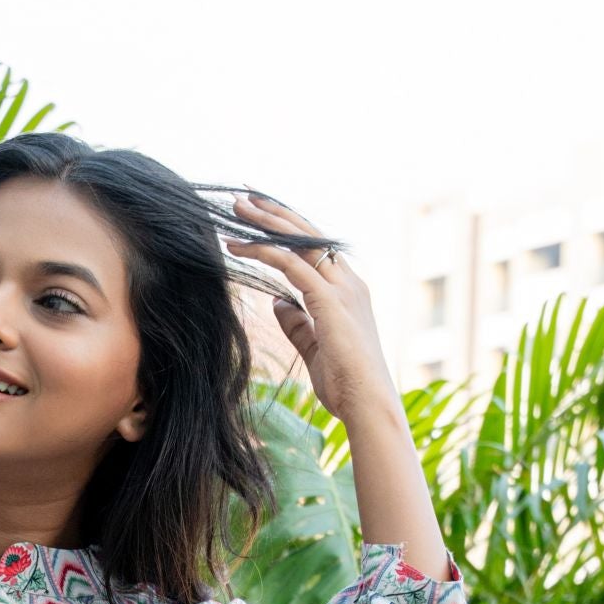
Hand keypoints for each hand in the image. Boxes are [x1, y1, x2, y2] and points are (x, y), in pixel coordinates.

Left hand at [226, 195, 399, 430]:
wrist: (369, 404)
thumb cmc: (346, 384)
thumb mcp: (315, 348)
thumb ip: (298, 324)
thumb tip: (279, 304)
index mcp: (348, 291)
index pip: (316, 249)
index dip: (287, 230)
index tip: (260, 217)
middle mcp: (348, 282)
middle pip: (307, 234)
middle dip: (274, 213)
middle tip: (243, 199)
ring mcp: (342, 288)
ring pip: (299, 241)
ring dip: (264, 222)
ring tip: (235, 209)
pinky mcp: (330, 300)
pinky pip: (291, 264)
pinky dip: (263, 250)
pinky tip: (238, 246)